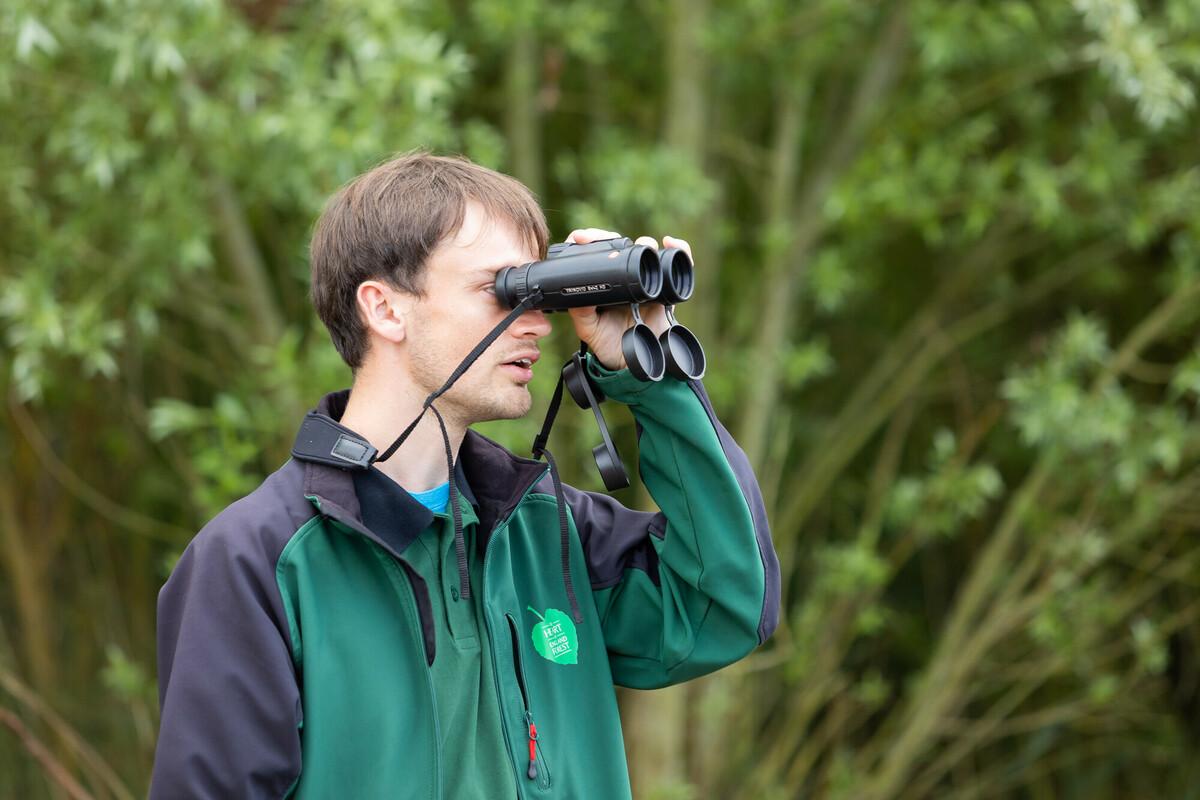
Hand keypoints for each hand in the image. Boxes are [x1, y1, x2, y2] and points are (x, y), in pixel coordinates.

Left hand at [561, 228, 692, 371]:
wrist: (632, 366)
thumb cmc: (608, 345)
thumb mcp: (588, 329)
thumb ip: (581, 312)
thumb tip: (576, 293)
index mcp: (601, 281)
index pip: (594, 251)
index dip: (588, 239)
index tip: (581, 238)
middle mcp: (622, 277)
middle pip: (620, 245)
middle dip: (613, 238)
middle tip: (606, 240)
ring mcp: (645, 282)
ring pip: (646, 251)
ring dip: (644, 242)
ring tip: (641, 245)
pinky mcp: (666, 290)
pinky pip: (676, 265)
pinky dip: (679, 250)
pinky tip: (670, 243)